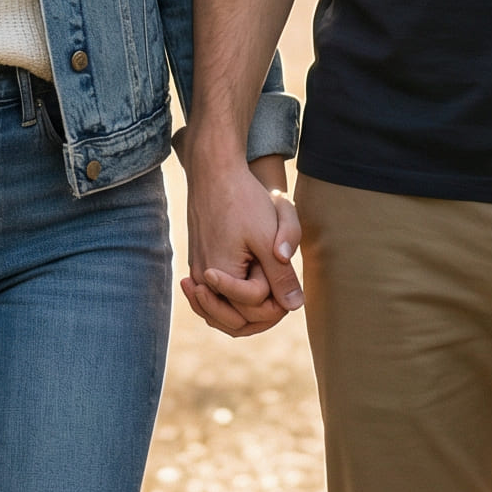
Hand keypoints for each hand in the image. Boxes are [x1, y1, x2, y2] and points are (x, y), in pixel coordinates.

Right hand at [182, 151, 301, 336]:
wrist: (215, 171)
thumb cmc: (243, 199)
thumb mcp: (267, 236)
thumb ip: (280, 275)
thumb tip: (294, 306)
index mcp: (219, 276)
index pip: (253, 310)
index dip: (275, 298)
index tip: (283, 275)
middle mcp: (202, 280)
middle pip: (235, 320)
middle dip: (261, 312)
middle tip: (281, 295)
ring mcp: (197, 272)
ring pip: (221, 312)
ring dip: (244, 312)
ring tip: (268, 301)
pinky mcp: (198, 263)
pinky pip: (213, 297)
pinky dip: (230, 301)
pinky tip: (248, 292)